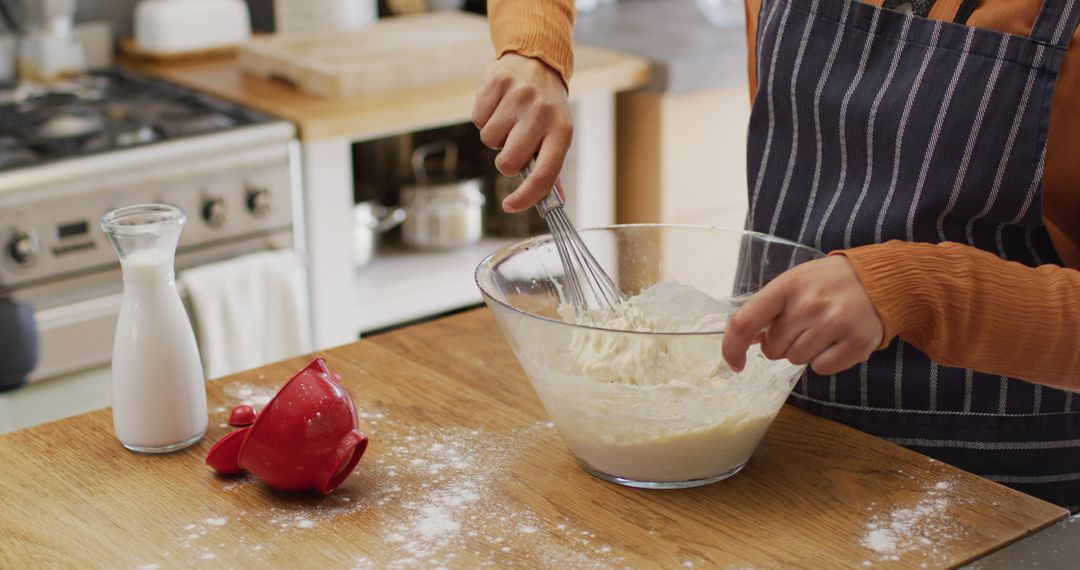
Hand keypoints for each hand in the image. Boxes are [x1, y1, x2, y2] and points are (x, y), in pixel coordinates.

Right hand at [472, 53, 573, 212]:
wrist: (536, 61)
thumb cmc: (547, 108)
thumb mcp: (556, 134)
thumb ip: (551, 168)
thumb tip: (555, 202)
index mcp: (561, 131)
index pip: (544, 175)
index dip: (526, 197)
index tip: (510, 206)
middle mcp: (542, 114)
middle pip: (509, 163)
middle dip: (506, 161)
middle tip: (514, 143)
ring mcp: (519, 97)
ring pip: (489, 141)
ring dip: (495, 136)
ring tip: (508, 119)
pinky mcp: (497, 83)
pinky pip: (478, 120)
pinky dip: (484, 118)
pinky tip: (498, 106)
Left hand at [722, 256, 884, 375]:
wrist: (881, 279)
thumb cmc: (829, 283)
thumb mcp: (795, 282)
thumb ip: (768, 308)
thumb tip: (744, 340)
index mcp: (788, 286)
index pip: (745, 322)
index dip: (733, 347)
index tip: (735, 362)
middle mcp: (810, 304)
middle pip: (772, 349)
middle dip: (781, 343)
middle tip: (801, 326)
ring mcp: (835, 324)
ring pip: (796, 360)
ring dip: (804, 352)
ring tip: (822, 330)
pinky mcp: (857, 343)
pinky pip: (821, 369)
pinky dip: (825, 361)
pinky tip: (837, 341)